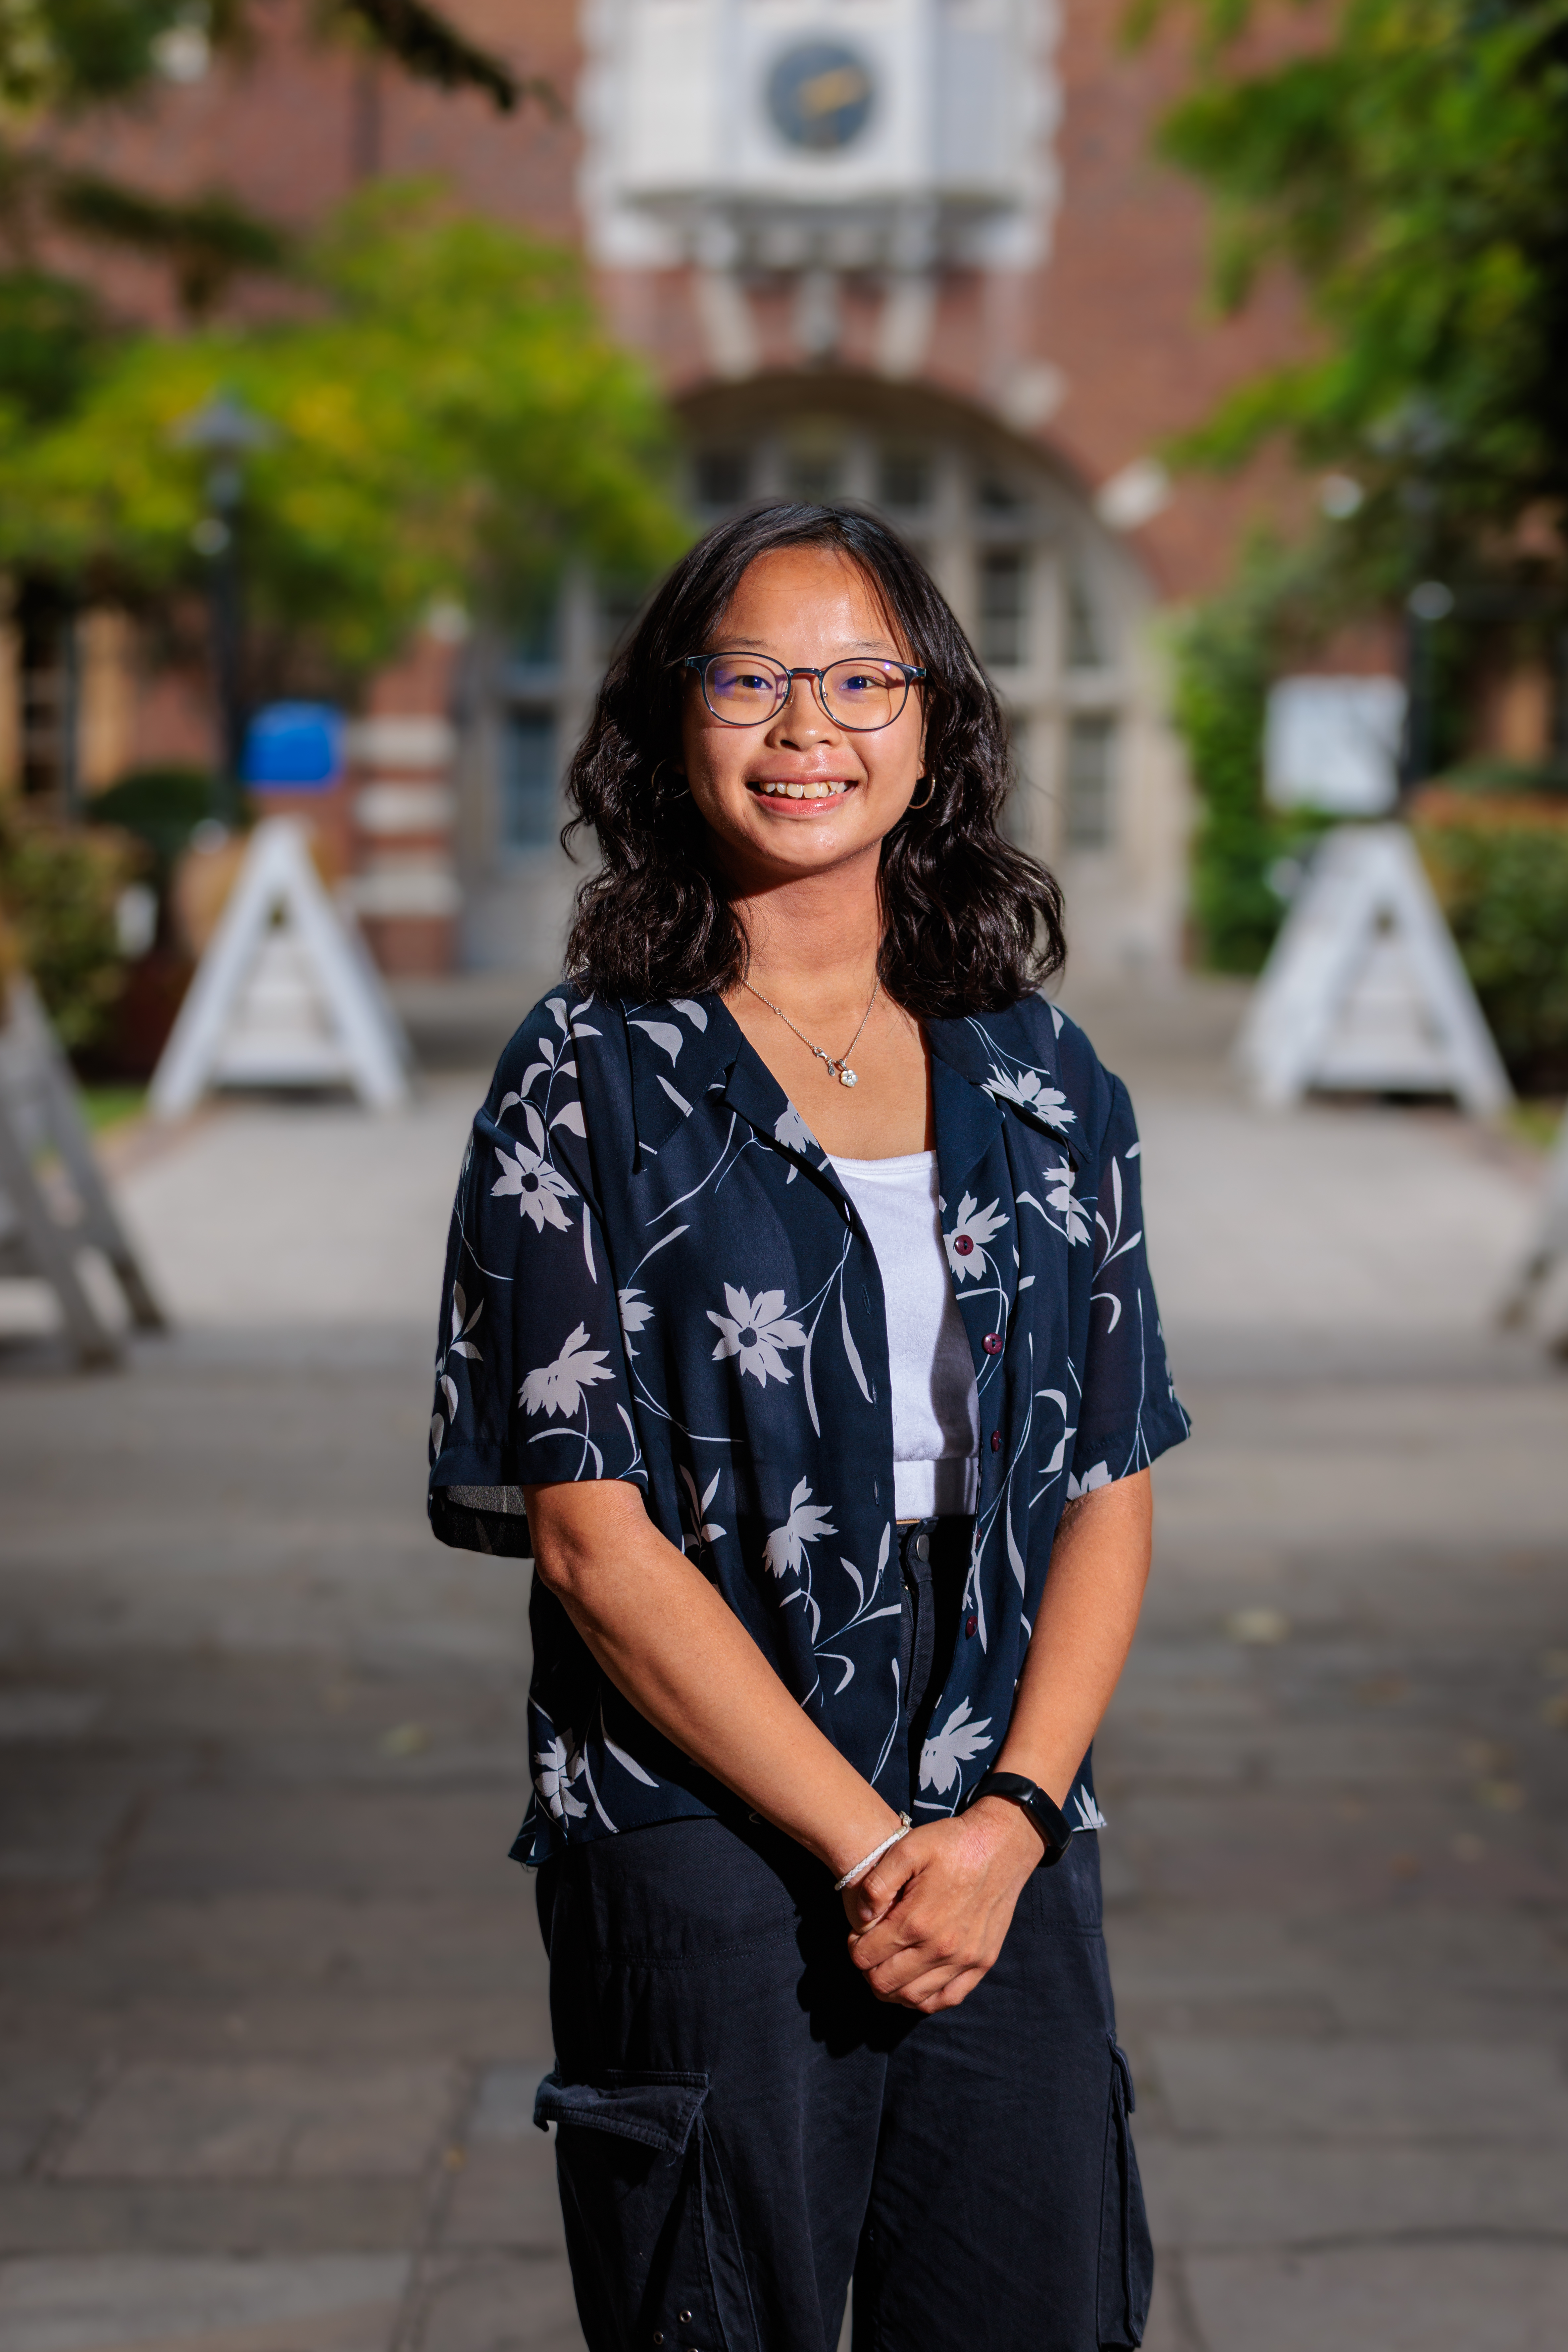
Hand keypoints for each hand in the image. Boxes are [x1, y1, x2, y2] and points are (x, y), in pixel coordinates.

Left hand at [841, 1797, 1042, 2013]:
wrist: (1001, 1845)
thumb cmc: (951, 1844)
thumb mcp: (907, 1848)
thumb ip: (876, 1883)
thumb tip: (862, 1917)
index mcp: (916, 1921)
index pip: (865, 1957)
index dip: (854, 1947)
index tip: (859, 1934)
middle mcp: (940, 1948)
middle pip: (884, 1984)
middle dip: (868, 1970)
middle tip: (870, 1950)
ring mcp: (964, 1959)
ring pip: (913, 1998)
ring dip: (893, 1988)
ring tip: (889, 1966)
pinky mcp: (982, 1962)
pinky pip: (947, 1998)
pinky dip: (926, 1998)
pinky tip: (916, 1982)